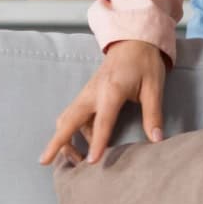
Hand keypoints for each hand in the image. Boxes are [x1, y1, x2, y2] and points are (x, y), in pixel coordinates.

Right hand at [41, 39, 166, 166]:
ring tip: (74, 160)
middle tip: (45, 162)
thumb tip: (157, 140)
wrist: (132, 41)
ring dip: (63, 139)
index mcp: (111, 90)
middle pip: (68, 120)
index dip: (96, 142)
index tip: (91, 162)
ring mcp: (86, 93)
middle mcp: (93, 93)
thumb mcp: (154, 87)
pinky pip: (73, 116)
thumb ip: (153, 114)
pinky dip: (71, 132)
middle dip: (55, 141)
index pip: (102, 122)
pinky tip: (80, 146)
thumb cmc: (144, 63)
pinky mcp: (86, 95)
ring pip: (67, 118)